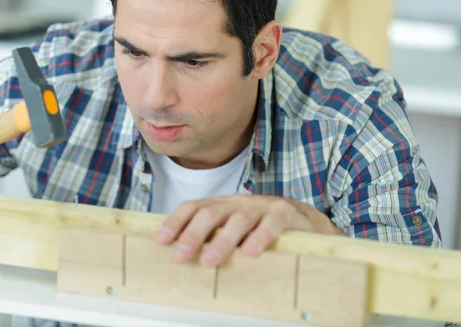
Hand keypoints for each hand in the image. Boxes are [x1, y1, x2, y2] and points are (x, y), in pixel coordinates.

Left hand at [154, 195, 340, 266]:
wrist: (302, 218)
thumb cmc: (258, 226)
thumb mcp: (231, 228)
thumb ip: (210, 236)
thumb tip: (177, 254)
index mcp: (219, 205)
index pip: (192, 207)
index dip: (174, 222)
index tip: (160, 240)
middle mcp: (236, 202)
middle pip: (210, 213)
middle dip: (192, 234)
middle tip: (180, 256)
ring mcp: (259, 206)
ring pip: (237, 220)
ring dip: (222, 241)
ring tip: (210, 260)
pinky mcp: (283, 213)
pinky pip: (270, 225)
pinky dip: (260, 238)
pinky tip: (251, 252)